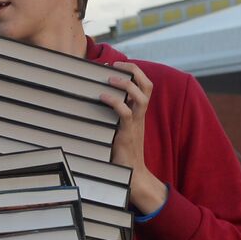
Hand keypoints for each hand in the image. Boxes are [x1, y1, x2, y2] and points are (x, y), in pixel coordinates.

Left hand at [103, 62, 167, 214]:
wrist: (133, 174)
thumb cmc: (122, 151)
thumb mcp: (119, 128)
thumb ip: (113, 115)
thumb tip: (93, 100)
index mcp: (139, 112)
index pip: (145, 86)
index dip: (135, 72)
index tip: (118, 65)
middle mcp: (140, 115)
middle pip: (147, 86)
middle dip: (134, 71)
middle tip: (115, 64)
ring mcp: (135, 124)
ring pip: (141, 97)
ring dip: (125, 84)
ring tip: (109, 78)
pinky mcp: (127, 134)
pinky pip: (125, 114)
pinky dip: (115, 102)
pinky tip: (102, 97)